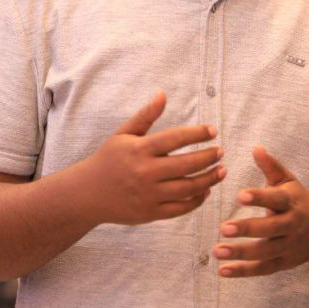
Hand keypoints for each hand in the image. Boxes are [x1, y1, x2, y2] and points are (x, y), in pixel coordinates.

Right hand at [82, 91, 225, 225]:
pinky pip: (181, 208)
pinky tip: (206, 190)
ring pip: (188, 188)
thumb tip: (163, 94)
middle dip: (209, 157)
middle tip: (221, 151)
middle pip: (187, 164)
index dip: (197, 134)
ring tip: (221, 170)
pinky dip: (197, 200)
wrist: (86, 194)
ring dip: (210, 179)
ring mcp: (148, 195)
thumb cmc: (108, 159)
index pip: (175, 138)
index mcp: (139, 149)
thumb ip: (146, 115)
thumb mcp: (123, 134)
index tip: (212, 131)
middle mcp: (145, 172)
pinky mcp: (150, 213)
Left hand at [214, 145, 308, 276]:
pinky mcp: (284, 263)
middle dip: (247, 229)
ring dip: (241, 253)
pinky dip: (243, 271)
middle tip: (223, 228)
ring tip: (216, 250)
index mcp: (292, 202)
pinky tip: (222, 271)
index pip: (276, 199)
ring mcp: (289, 246)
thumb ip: (271, 166)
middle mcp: (292, 225)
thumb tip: (256, 148)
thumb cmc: (298, 200)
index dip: (259, 198)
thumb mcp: (288, 181)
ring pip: (265, 252)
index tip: (239, 195)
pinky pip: (263, 269)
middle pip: (270, 229)